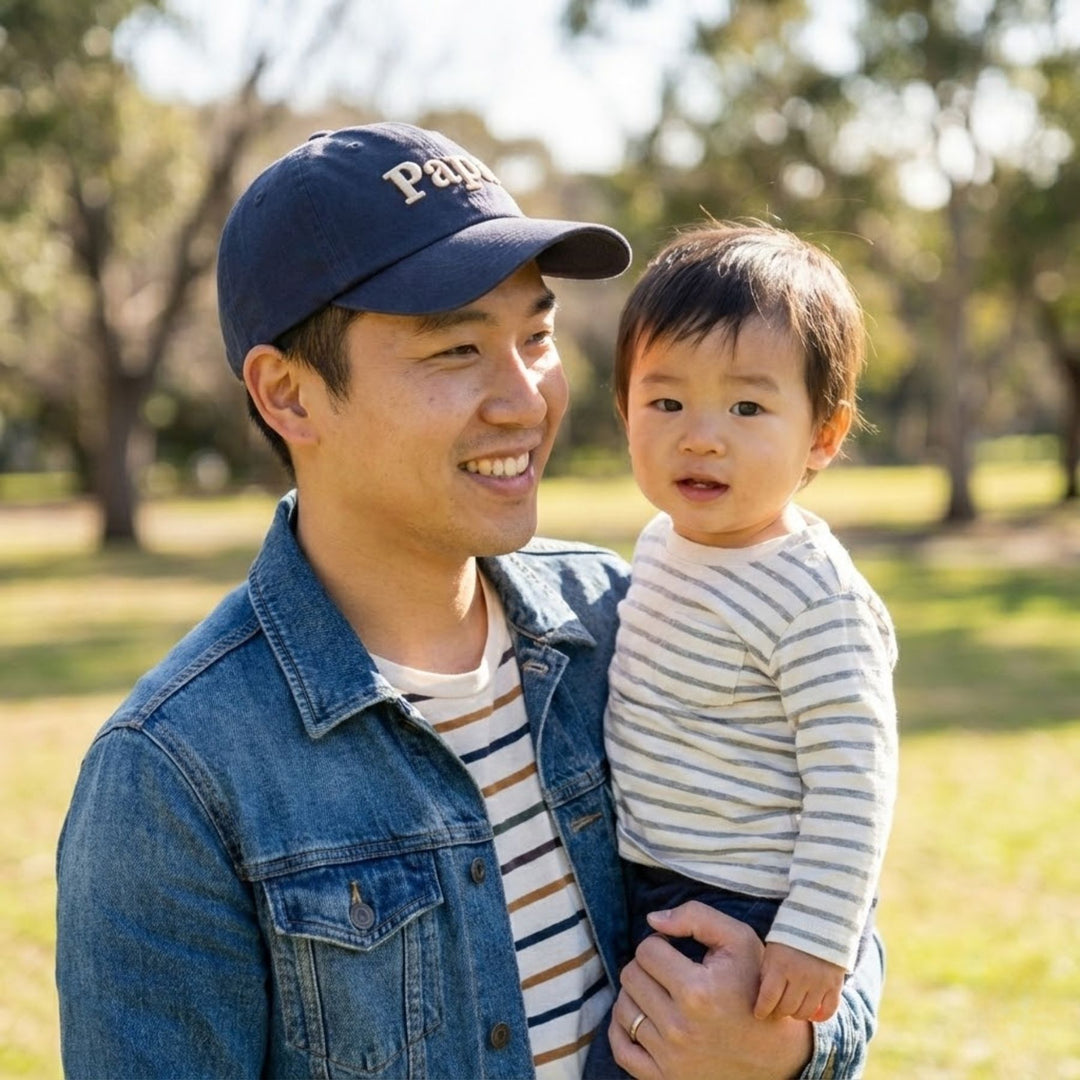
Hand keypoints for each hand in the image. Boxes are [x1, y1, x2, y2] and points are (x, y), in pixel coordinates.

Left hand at [608, 902, 812, 1079]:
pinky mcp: (665, 1079)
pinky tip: (640, 1016)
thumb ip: (696, 917)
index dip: (660, 944)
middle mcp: (680, 1027)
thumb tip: (652, 919)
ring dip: (636, 995)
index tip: (675, 951)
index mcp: (697, 991)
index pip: (647, 950)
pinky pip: (621, 1049)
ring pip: (623, 1009)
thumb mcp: (740, 941)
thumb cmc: (757, 988)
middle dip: (646, 967)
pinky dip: (622, 1030)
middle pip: (631, 977)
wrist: (777, 1054)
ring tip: (659, 993)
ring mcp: (671, 1058)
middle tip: (667, 971)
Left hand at [754, 942, 844, 1022]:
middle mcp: (800, 976)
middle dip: (778, 1013)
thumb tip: (763, 999)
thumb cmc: (789, 938)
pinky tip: (811, 1014)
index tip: (758, 1014)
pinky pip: (828, 1011)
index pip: (768, 999)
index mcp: (780, 966)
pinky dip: (819, 1017)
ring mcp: (819, 982)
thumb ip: (767, 973)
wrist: (819, 922)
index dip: (761, 1010)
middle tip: (775, 1012)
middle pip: (787, 1008)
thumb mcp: (772, 951)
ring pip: (805, 1013)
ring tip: (791, 1010)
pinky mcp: (835, 985)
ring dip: (796, 1014)